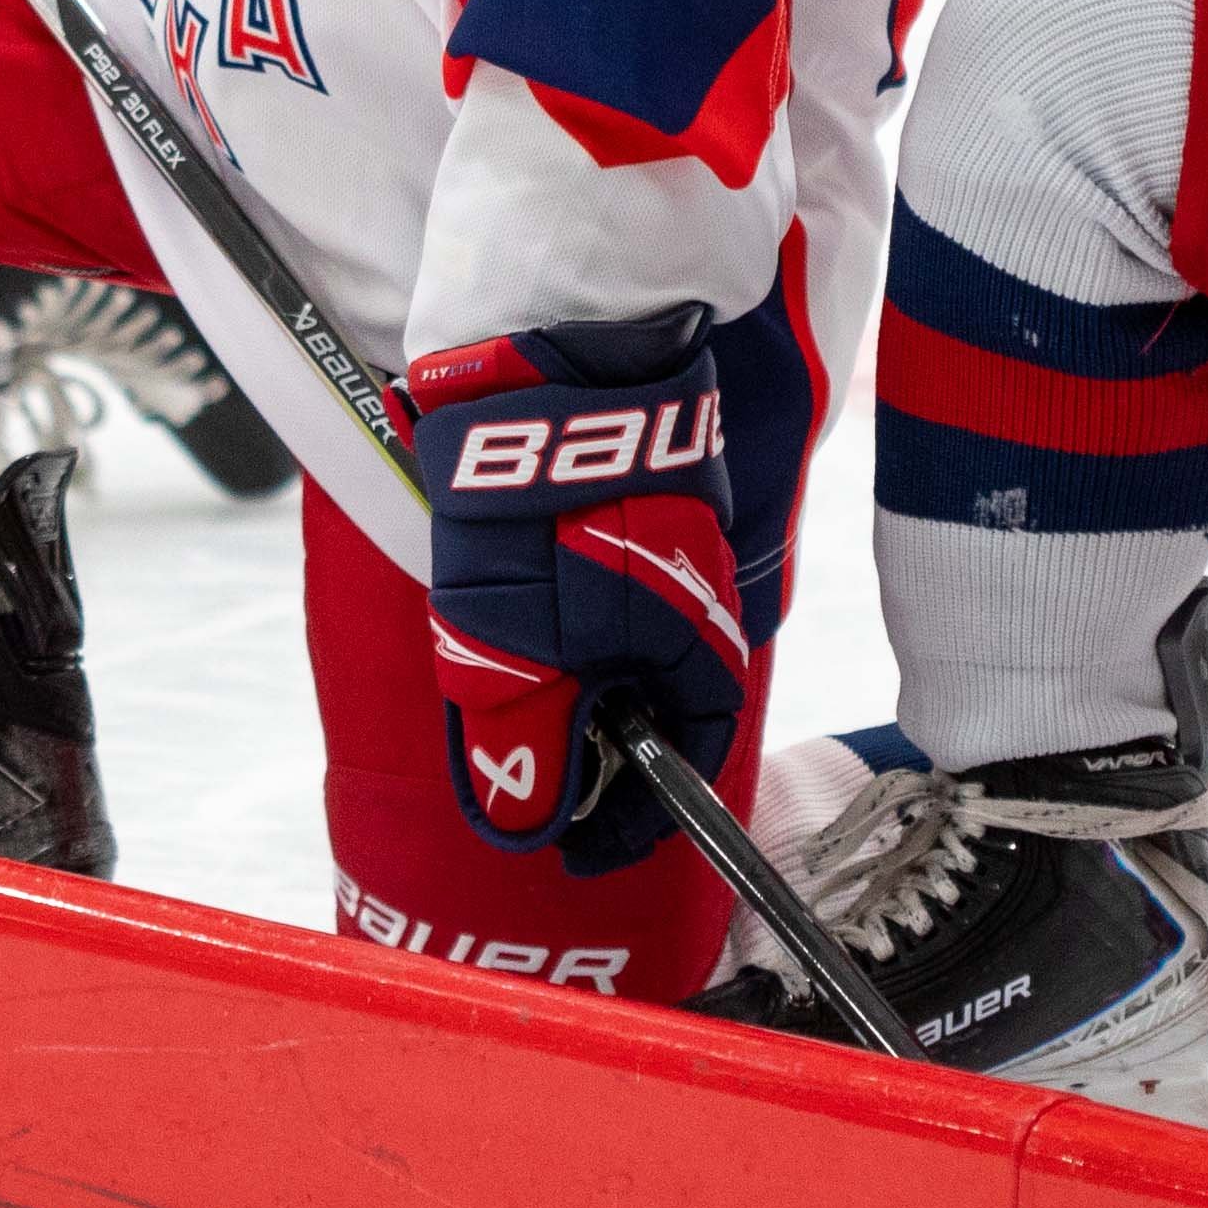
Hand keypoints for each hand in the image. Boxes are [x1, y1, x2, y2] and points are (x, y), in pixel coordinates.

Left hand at [408, 309, 748, 874]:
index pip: (690, 753)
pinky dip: (572, 620)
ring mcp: (668, 533)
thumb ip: (522, 740)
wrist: (535, 358)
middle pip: (660, 698)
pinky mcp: (634, 488)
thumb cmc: (533, 507)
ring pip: (632, 639)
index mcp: (691, 639)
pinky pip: (611, 584)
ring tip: (515, 698)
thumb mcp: (511, 650)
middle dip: (600, 751)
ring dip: (580, 681)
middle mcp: (695, 589)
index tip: (581, 849)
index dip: (635, 815)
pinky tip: (523, 611)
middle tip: (536, 780)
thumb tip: (528, 825)